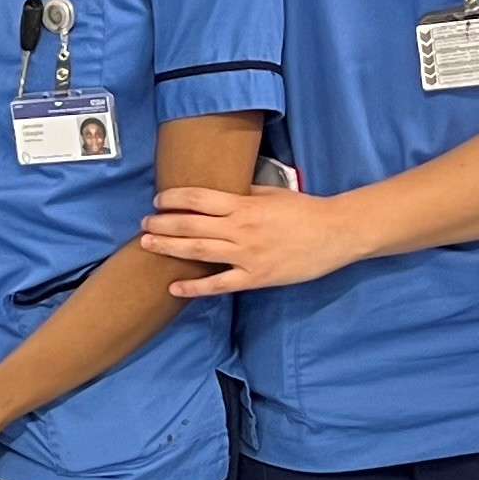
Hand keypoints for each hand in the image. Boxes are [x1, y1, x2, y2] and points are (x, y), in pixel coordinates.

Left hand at [139, 182, 352, 296]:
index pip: (199, 198)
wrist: (335, 234)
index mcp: (244, 205)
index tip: (158, 199)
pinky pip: (219, 284)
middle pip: (191, 225)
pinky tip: (175, 286)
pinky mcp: (255, 277)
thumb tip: (218, 192)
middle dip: (163, 224)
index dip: (174, 198)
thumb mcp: (271, 194)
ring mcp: (247, 255)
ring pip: (199, 252)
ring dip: (170, 248)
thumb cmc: (304, 210)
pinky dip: (195, 286)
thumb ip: (244, 194)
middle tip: (143, 225)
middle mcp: (241, 229)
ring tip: (147, 245)